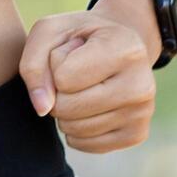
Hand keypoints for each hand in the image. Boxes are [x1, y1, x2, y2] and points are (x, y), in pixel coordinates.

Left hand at [16, 7, 156, 152]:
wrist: (119, 46)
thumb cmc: (79, 37)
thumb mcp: (50, 32)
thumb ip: (33, 64)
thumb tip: (42, 108)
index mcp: (124, 49)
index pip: (63, 78)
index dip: (54, 65)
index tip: (71, 51)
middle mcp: (141, 83)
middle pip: (67, 108)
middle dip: (57, 92)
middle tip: (74, 72)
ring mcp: (143, 112)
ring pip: (75, 129)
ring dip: (65, 111)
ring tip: (82, 87)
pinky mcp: (137, 134)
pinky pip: (85, 144)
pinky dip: (76, 129)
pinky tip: (89, 106)